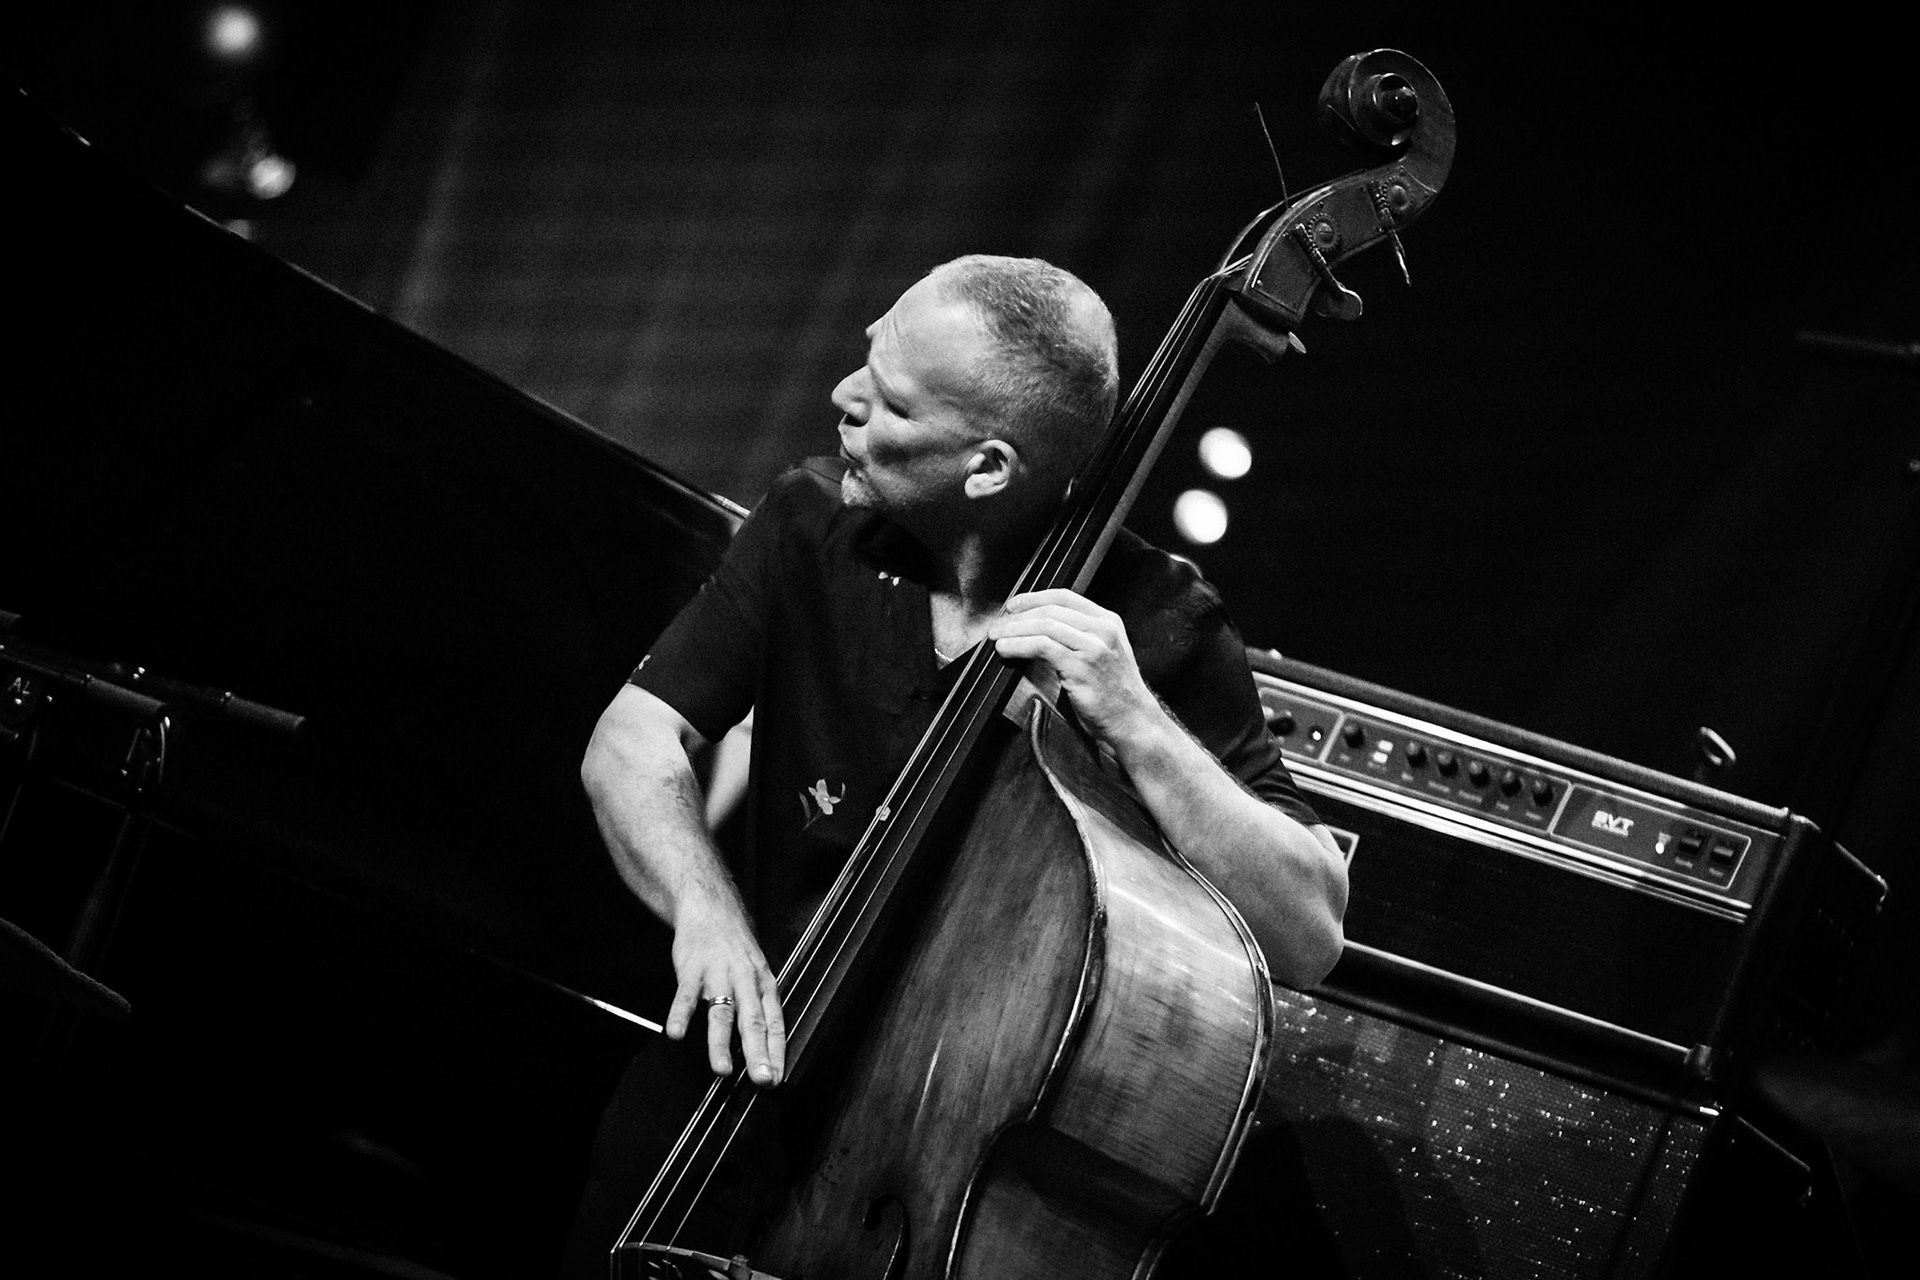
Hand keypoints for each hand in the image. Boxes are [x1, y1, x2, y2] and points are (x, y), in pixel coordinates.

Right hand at [664, 892, 785, 1085]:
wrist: (710, 908)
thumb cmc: (734, 946)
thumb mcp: (755, 972)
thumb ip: (756, 1007)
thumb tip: (761, 1047)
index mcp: (763, 984)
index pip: (775, 1022)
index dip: (776, 1051)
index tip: (776, 1078)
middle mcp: (745, 980)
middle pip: (753, 1020)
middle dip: (758, 1052)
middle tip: (761, 1079)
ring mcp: (718, 974)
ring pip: (722, 1012)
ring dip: (721, 1043)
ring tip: (722, 1069)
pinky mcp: (692, 969)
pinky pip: (686, 995)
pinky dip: (682, 1015)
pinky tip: (676, 1033)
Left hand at [988, 589, 1161, 751]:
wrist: (1133, 722)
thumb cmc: (1116, 695)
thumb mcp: (1104, 654)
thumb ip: (1080, 637)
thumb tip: (1040, 629)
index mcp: (1108, 622)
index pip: (1064, 597)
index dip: (1034, 598)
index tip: (1014, 605)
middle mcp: (1102, 630)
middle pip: (1050, 610)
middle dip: (1017, 616)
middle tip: (998, 625)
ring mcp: (1093, 647)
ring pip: (1044, 626)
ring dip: (1014, 630)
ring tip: (997, 637)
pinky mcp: (1081, 667)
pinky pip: (1041, 647)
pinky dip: (1018, 646)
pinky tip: (1007, 650)